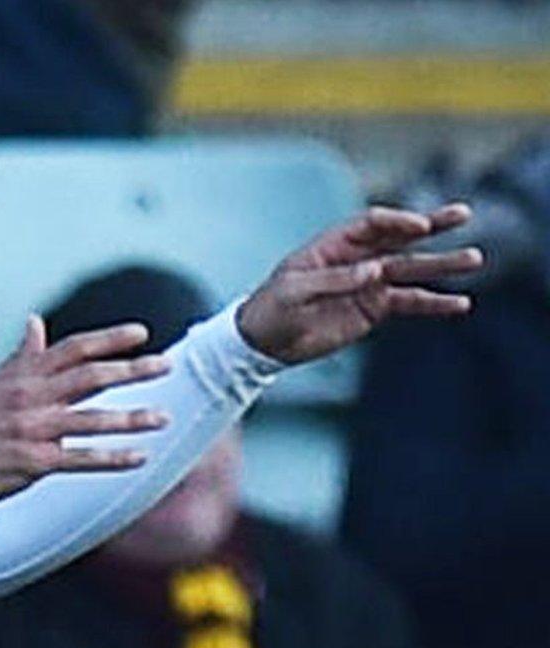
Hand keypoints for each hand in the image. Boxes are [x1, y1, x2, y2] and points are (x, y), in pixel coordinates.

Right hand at [0, 319, 170, 507]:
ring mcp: (30, 431)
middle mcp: (28, 399)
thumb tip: (35, 322)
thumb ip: (19, 357)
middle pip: (89, 377)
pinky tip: (138, 458)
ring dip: (131, 419)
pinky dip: (111, 459)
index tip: (142, 334)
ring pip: (91, 420)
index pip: (72, 349)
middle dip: (131, 370)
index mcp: (20, 377)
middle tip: (166, 365)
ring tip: (163, 417)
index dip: (109, 339)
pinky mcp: (30, 463)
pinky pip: (79, 460)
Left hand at [235, 203, 482, 364]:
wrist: (264, 343)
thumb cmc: (272, 309)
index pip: (373, 224)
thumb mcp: (295, 292)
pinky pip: (409, 302)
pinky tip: (459, 304)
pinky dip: (433, 303)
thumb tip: (374, 271)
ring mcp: (368, 283)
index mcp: (333, 245)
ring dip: (442, 265)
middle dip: (432, 225)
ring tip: (474, 259)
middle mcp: (356, 259)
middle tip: (464, 214)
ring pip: (411, 269)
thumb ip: (335, 280)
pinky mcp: (373, 308)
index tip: (420, 226)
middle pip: (400, 237)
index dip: (398, 221)